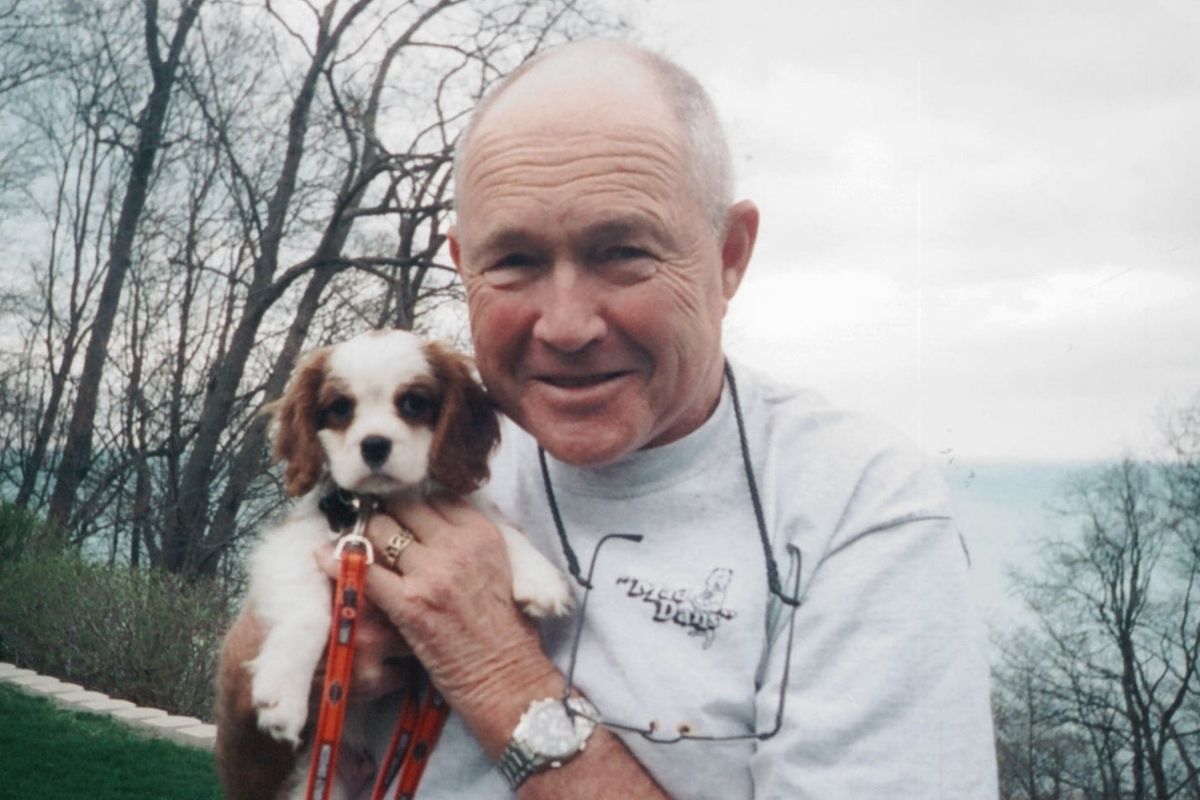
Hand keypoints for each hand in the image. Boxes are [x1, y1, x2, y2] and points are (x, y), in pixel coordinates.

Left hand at [318, 496, 559, 746]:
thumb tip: (439, 526)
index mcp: (482, 533)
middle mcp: (457, 545)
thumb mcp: (504, 569)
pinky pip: (364, 571)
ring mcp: (431, 573)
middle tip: (375, 527)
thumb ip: (473, 543)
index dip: (415, 506)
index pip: (436, 498)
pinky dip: (339, 562)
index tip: (404, 515)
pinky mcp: (408, 603)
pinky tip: (323, 557)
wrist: (505, 675)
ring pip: (381, 532)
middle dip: (388, 515)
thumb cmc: (507, 629)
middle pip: (406, 508)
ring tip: (355, 543)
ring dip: (365, 536)